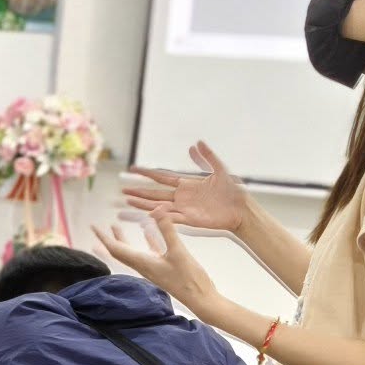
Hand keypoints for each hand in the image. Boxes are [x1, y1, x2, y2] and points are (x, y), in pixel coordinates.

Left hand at [93, 217, 219, 318]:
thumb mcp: (178, 252)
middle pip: (120, 251)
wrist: (201, 299)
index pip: (117, 249)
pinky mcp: (163, 267)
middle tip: (97, 228)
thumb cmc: (189, 280)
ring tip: (115, 227)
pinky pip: (149, 251)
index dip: (104, 237)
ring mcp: (153, 267)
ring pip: (132, 251)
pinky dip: (145, 241)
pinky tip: (146, 232)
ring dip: (123, 240)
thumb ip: (168, 231)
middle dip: (108, 239)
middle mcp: (143, 266)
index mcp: (142, 263)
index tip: (93, 227)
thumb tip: (158, 210)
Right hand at [123, 141, 248, 234]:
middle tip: (122, 190)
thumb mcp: (220, 169)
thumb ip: (207, 157)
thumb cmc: (233, 191)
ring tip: (127, 201)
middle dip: (139, 191)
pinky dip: (161, 216)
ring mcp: (184, 209)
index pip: (162, 178)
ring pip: (158, 206)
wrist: (242, 209)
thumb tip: (196, 143)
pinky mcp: (191, 220)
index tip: (132, 169)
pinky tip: (149, 213)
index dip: (147, 173)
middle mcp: (182, 197)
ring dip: (143, 204)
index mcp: (186, 185)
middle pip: (155, 193)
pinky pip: (172, 218)